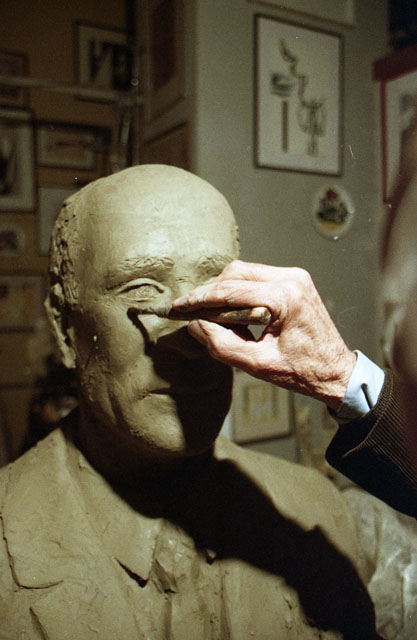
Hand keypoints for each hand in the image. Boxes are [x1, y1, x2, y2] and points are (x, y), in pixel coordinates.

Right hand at [173, 260, 355, 409]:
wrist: (337, 371)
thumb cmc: (302, 372)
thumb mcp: (258, 365)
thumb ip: (223, 345)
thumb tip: (196, 326)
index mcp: (285, 297)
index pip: (231, 290)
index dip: (200, 299)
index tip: (179, 307)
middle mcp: (292, 279)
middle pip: (236, 272)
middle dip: (211, 291)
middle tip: (193, 312)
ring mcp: (295, 276)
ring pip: (245, 271)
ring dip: (225, 290)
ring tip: (212, 316)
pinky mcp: (295, 281)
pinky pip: (258, 277)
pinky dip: (240, 291)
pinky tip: (233, 312)